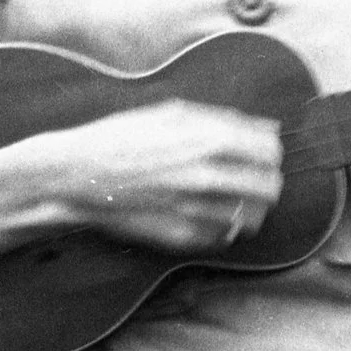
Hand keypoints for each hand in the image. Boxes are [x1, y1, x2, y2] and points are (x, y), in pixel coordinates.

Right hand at [50, 98, 286, 255]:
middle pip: (271, 187)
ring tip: (229, 198)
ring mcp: (197, 210)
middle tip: (247, 178)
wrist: (78, 173)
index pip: (272, 151)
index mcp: (210, 139)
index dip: (268, 152)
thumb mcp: (172, 113)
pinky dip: (223, 226)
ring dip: (248, 207)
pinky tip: (205, 213)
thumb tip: (267, 129)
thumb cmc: (123, 136)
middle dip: (263, 181)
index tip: (257, 154)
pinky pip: (225, 236)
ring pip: (253, 217)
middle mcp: (209, 176)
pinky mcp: (184, 236)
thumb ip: (224, 120)